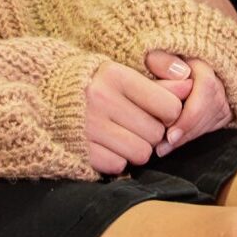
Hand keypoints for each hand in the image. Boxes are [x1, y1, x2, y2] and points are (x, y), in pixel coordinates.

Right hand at [84, 60, 190, 175]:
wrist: (47, 96)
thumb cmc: (96, 83)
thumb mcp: (124, 71)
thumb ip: (159, 77)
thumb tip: (189, 84)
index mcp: (115, 75)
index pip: (169, 105)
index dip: (169, 111)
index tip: (158, 108)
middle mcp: (101, 99)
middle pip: (157, 132)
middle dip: (153, 131)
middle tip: (137, 122)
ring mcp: (90, 127)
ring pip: (142, 153)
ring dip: (138, 147)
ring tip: (124, 134)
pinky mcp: (82, 150)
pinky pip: (119, 165)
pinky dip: (117, 158)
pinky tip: (108, 144)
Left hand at [145, 49, 233, 154]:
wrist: (174, 67)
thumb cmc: (162, 62)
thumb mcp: (157, 54)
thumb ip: (162, 61)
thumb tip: (180, 74)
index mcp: (205, 64)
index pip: (206, 90)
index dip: (189, 116)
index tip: (170, 134)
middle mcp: (220, 81)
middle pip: (209, 110)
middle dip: (185, 132)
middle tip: (162, 147)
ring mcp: (223, 98)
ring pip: (211, 122)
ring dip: (187, 137)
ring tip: (162, 148)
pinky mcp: (222, 112)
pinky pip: (211, 127)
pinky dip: (192, 136)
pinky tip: (174, 143)